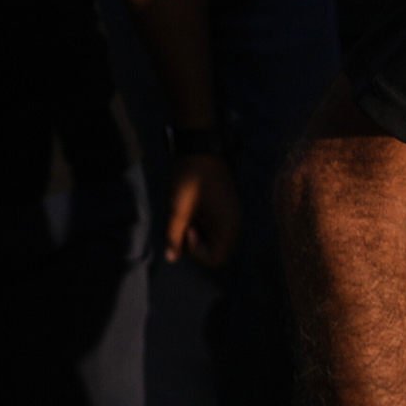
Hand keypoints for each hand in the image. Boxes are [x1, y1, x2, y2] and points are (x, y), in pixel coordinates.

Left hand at [164, 150, 239, 266]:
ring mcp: (230, 214)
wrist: (199, 146)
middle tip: (184, 224)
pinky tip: (190, 209)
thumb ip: (174, 235)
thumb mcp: (178, 208)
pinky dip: (201, 223)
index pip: (215, 259)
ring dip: (198, 232)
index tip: (186, 230)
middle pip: (216, 250)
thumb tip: (171, 259)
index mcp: (228, 227)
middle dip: (196, 243)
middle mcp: (234, 224)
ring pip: (213, 237)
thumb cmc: (190, 178)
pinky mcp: (225, 205)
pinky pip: (214, 225)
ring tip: (186, 215)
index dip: (196, 252)